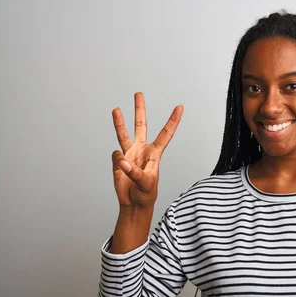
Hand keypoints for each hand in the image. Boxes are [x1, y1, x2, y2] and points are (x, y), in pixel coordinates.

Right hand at [111, 92, 183, 208]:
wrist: (133, 203)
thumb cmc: (146, 193)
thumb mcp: (146, 184)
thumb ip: (135, 172)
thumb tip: (122, 160)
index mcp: (155, 153)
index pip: (166, 133)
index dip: (173, 120)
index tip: (180, 107)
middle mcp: (142, 149)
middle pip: (141, 125)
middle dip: (140, 110)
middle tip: (139, 94)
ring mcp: (129, 154)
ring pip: (123, 134)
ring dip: (119, 122)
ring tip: (116, 109)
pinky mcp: (118, 161)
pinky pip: (115, 157)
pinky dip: (117, 162)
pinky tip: (121, 170)